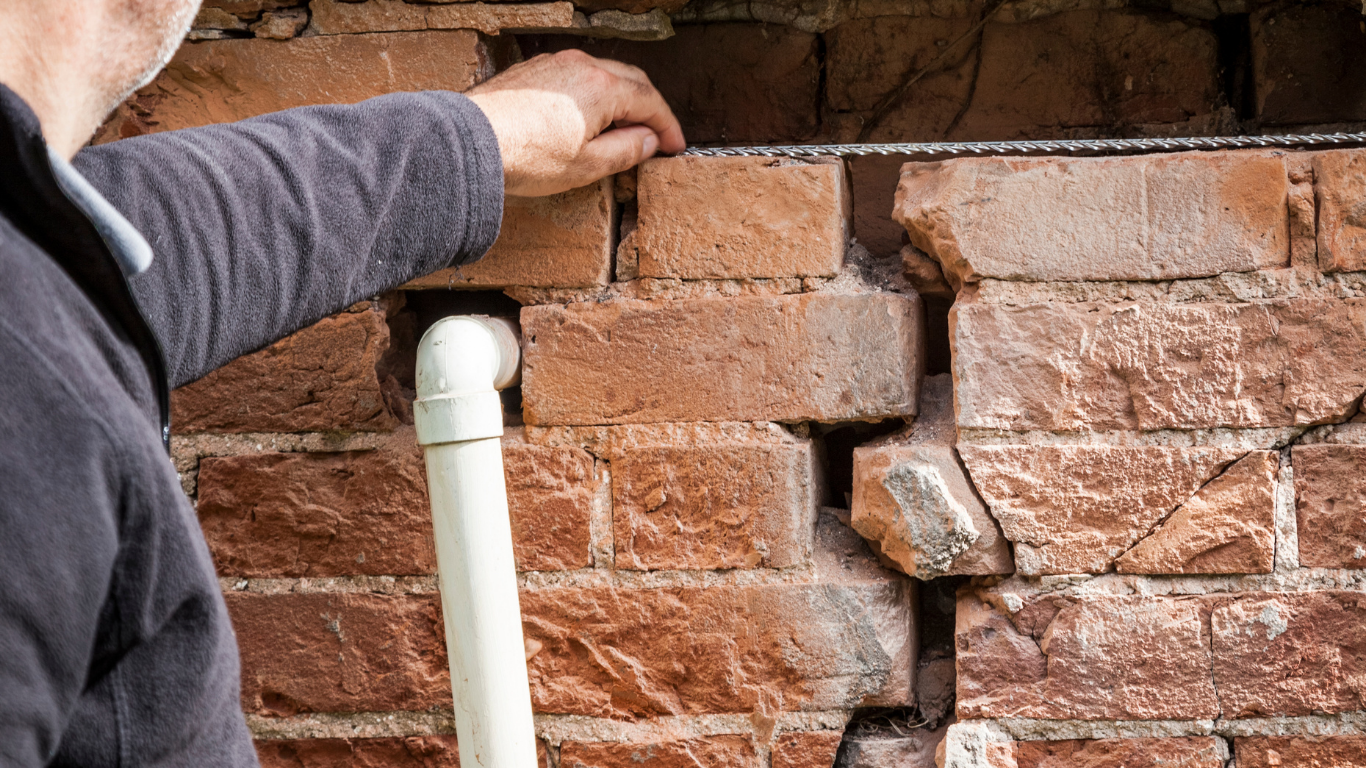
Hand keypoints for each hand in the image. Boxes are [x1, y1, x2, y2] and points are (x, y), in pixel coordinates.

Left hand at [467, 50, 686, 196]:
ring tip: (621, 131)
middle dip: (648, 108)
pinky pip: (577, 76)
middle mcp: (582, 66)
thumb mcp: (588, 166)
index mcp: (603, 88)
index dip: (668, 126)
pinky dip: (593, 95)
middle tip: (656, 137)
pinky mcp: (534, 71)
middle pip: (631, 81)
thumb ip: (627, 150)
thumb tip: (649, 140)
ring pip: (603, 75)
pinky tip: (587, 119)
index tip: (675, 146)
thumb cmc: (526, 156)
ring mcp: (556, 64)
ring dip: (620, 100)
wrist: (470, 142)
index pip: (650, 102)